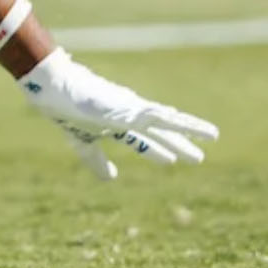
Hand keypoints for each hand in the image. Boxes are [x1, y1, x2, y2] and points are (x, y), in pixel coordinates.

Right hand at [18, 48, 218, 179]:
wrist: (54, 89)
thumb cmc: (64, 110)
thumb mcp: (82, 144)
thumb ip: (97, 161)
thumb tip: (111, 178)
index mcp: (116, 123)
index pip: (141, 141)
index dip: (156, 151)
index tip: (172, 160)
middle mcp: (128, 114)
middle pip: (160, 131)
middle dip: (180, 143)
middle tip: (200, 156)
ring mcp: (130, 108)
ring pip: (166, 120)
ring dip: (189, 129)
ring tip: (213, 136)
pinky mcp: (128, 105)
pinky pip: (156, 113)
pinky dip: (172, 119)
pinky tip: (184, 122)